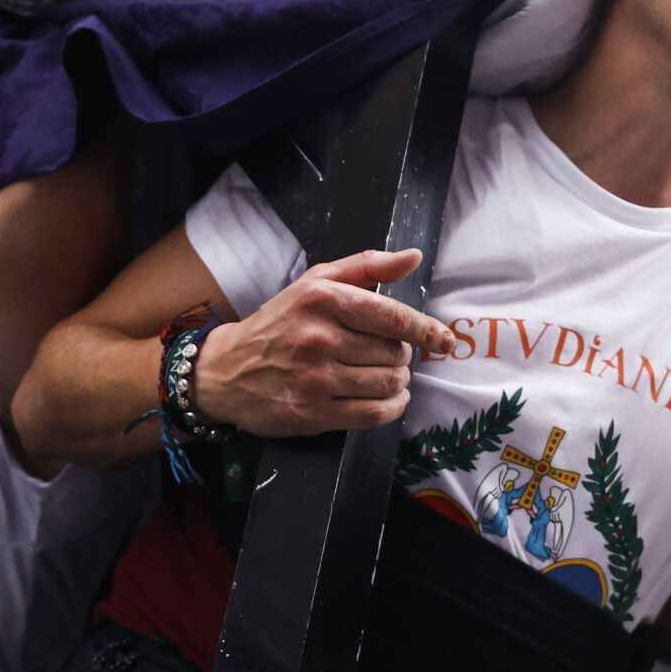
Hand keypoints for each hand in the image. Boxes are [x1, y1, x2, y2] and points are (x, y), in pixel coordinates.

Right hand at [193, 248, 454, 437]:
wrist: (225, 370)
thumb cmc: (279, 322)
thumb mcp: (315, 282)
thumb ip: (367, 267)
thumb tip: (413, 257)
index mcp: (323, 300)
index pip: (390, 316)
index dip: (425, 330)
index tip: (445, 340)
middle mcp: (319, 338)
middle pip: (393, 353)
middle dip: (401, 355)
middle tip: (388, 353)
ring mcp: (314, 379)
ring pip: (387, 384)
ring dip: (398, 382)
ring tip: (387, 375)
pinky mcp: (312, 413)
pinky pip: (373, 415)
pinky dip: (391, 408)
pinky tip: (388, 399)